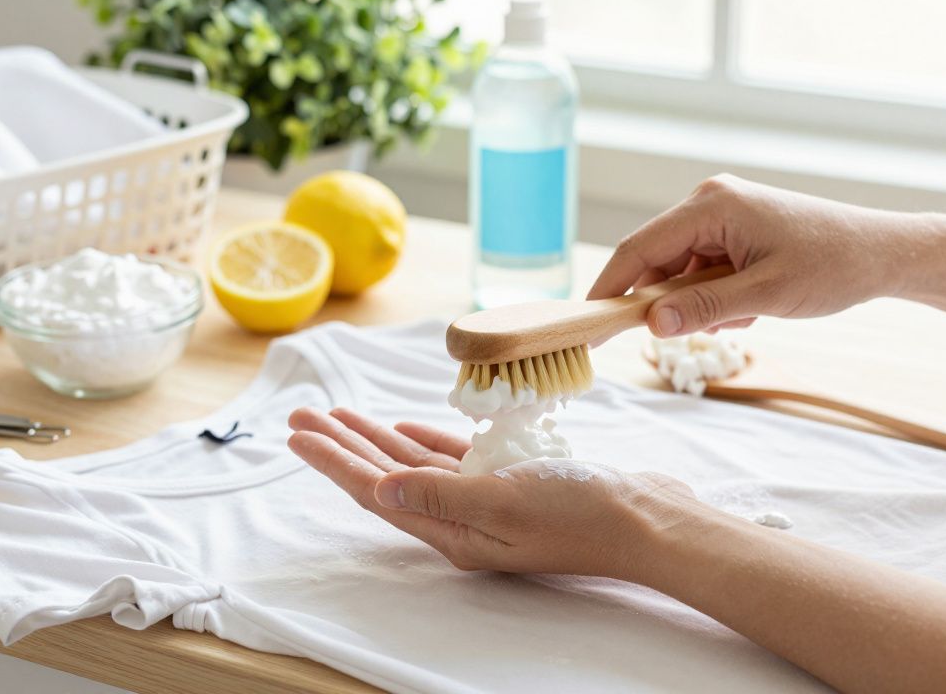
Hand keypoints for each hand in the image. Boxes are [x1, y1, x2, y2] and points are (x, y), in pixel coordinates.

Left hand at [286, 406, 699, 579]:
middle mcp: (462, 519)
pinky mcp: (512, 482)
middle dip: (341, 446)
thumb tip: (377, 490)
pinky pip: (455, 459)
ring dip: (375, 438)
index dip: (333, 462)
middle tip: (300, 417)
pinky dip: (427, 440)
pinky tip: (403, 427)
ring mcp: (487, 501)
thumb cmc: (582, 511)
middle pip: (385, 477)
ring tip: (338, 415)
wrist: (648, 520)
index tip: (297, 435)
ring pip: (415, 465)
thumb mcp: (504, 501)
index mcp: (453, 530)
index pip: (375, 491)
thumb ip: (438, 493)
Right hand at [588, 174, 906, 336]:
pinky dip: (714, 295)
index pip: (637, 249)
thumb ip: (702, 309)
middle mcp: (709, 201)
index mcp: (710, 205)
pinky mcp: (734, 230)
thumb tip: (649, 324)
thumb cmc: (833, 266)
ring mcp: (722, 214)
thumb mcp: (765, 295)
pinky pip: (701, 269)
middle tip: (683, 334)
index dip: (609, 290)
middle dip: (664, 301)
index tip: (587, 327)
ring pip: (679, 269)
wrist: (884, 253)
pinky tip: (749, 307)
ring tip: (743, 316)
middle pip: (654, 259)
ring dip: (696, 302)